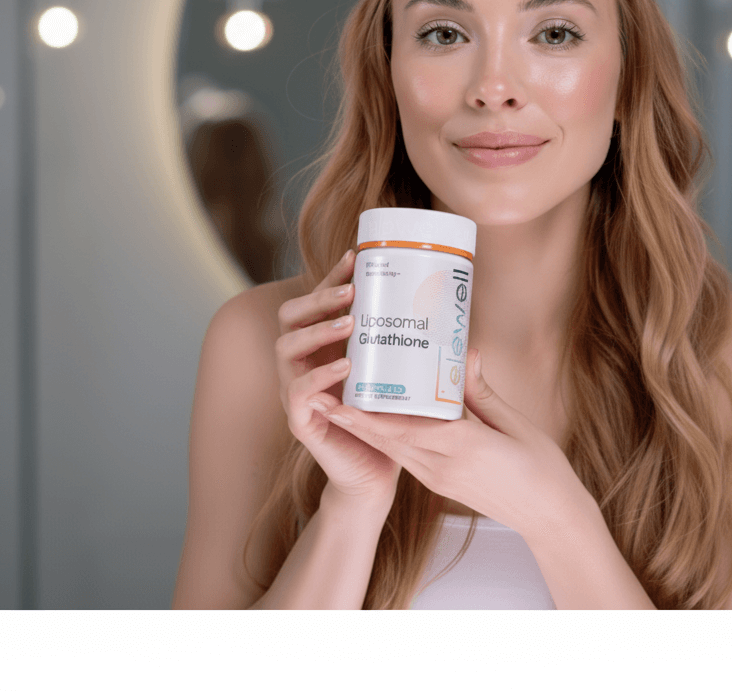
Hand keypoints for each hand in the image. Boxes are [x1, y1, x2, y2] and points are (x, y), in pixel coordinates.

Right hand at [275, 251, 400, 505]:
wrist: (377, 475)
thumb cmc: (387, 419)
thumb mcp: (395, 374)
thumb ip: (407, 344)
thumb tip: (446, 309)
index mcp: (320, 348)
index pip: (313, 302)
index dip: (330, 278)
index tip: (355, 256)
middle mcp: (301, 364)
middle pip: (289, 317)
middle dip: (317, 298)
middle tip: (351, 291)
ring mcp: (295, 392)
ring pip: (285, 348)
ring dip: (316, 330)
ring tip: (348, 323)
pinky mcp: (301, 422)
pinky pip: (296, 392)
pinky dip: (318, 376)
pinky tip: (344, 366)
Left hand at [320, 347, 586, 536]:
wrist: (551, 517)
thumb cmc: (541, 468)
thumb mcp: (514, 424)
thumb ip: (481, 392)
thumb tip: (465, 353)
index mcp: (460, 447)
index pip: (403, 429)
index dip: (368, 415)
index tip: (339, 398)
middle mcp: (441, 466)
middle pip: (388, 439)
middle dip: (355, 420)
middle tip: (326, 396)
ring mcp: (439, 479)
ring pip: (394, 450)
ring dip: (367, 430)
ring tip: (343, 404)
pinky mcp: (441, 484)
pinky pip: (407, 457)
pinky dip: (389, 439)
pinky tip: (381, 422)